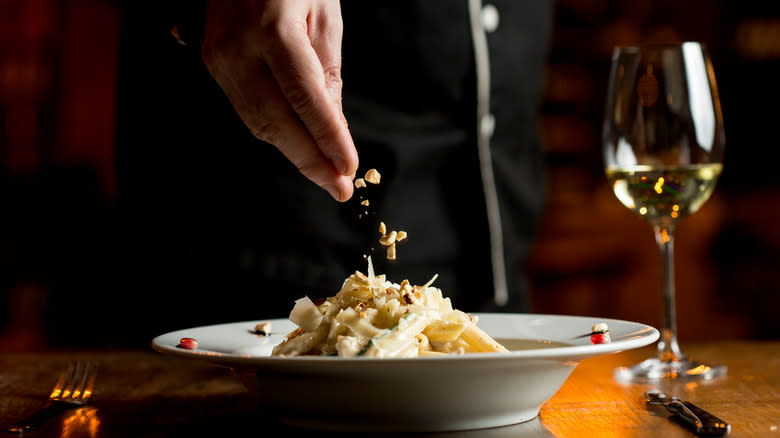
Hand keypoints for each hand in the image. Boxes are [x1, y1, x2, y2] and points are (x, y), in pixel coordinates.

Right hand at [201, 0, 357, 201]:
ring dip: (294, 154)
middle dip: (311, 161)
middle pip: (277, 123)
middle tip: (338, 188)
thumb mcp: (324, 12)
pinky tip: (299, 146)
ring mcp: (219, 58)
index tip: (348, 168)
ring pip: (259, 123)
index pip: (306, 100)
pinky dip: (276, 133)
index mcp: (273, 30)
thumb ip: (328, 70)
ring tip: (324, 175)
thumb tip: (332, 126)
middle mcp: (239, 49)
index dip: (328, 140)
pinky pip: (248, 110)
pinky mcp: (212, 63)